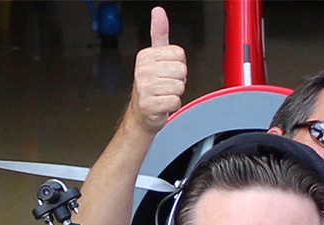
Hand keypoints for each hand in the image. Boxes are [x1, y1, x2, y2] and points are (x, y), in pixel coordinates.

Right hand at [130, 7, 186, 133]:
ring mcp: (145, 88)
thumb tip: (158, 12)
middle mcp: (143, 70)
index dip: (178, 65)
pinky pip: (175, 102)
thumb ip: (159, 33)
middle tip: (166, 85)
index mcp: (146, 56)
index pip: (179, 54)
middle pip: (181, 70)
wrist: (142, 113)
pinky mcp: (149, 104)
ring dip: (175, 94)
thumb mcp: (155, 58)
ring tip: (163, 95)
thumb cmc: (152, 87)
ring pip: (179, 87)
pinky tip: (162, 104)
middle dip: (178, 80)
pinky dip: (173, 106)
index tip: (167, 72)